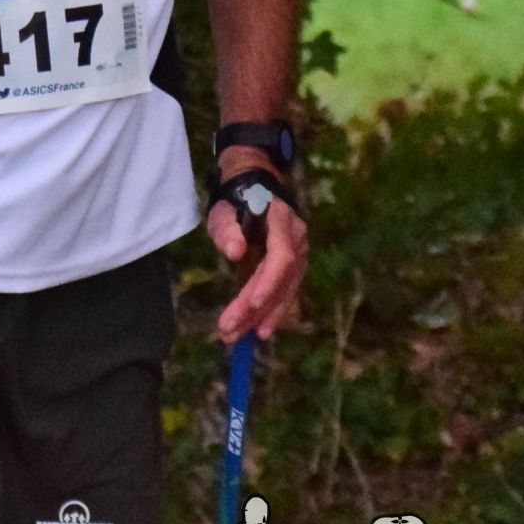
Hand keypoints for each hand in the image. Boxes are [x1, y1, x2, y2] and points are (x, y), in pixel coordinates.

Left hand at [208, 157, 307, 343]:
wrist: (255, 185)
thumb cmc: (236, 198)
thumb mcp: (224, 209)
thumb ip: (227, 229)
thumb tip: (234, 253)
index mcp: (283, 221)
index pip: (281, 257)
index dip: (268, 282)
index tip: (250, 304)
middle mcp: (298, 240)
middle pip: (282, 280)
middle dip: (256, 308)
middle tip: (231, 331)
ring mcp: (299, 253)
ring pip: (285, 290)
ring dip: (263, 316)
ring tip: (241, 337)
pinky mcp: (293, 265)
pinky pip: (285, 291)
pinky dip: (271, 310)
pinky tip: (258, 329)